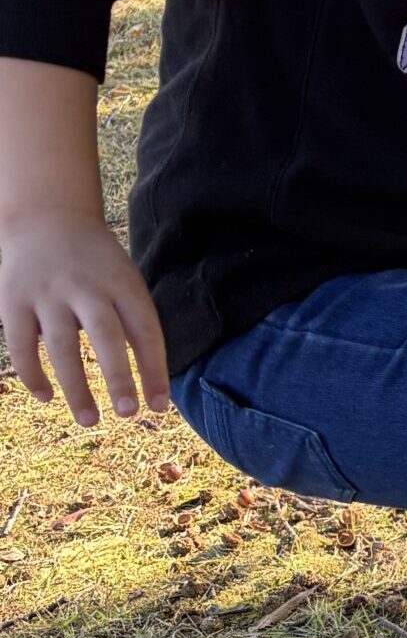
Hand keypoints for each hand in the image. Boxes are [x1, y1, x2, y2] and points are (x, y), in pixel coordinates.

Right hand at [0, 210, 168, 425]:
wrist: (48, 216)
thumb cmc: (98, 263)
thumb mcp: (126, 281)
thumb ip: (135, 322)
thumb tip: (151, 381)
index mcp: (123, 284)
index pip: (145, 331)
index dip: (154, 369)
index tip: (161, 406)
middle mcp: (86, 288)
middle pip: (106, 336)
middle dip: (119, 377)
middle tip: (128, 414)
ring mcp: (48, 293)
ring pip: (62, 347)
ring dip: (76, 387)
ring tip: (90, 420)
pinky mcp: (14, 300)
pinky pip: (22, 344)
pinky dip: (33, 373)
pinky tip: (47, 397)